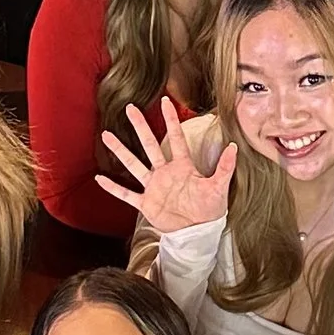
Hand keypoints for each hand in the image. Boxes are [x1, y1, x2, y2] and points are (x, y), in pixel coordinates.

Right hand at [97, 101, 232, 238]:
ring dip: (121, 150)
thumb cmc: (210, 211)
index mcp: (182, 166)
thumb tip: (234, 147)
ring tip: (106, 135)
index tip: (165, 101)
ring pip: (134, 164)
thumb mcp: (219, 188)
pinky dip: (113, 188)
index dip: (170, 119)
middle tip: (130, 108)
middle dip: (140, 126)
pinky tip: (99, 178)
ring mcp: (153, 187)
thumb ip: (225, 168)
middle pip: (149, 144)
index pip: (176, 138)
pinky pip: (126, 194)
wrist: (197, 234)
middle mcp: (165, 173)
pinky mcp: (146, 203)